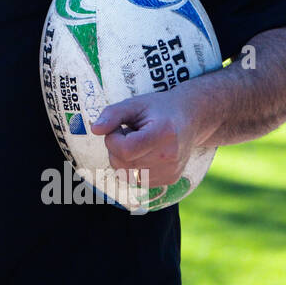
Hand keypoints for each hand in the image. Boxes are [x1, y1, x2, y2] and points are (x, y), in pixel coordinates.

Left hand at [90, 83, 214, 187]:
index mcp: (164, 134)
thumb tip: (95, 129)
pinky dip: (132, 167)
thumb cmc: (159, 109)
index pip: (125, 150)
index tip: (119, 127)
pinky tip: (144, 153)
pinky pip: (136, 180)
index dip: (113, 138)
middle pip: (123, 164)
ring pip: (126, 175)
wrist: (191, 119)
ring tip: (138, 142)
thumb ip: (113, 114)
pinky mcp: (169, 180)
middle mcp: (170, 156)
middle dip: (116, 148)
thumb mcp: (135, 104)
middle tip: (129, 132)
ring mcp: (171, 172)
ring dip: (122, 159)